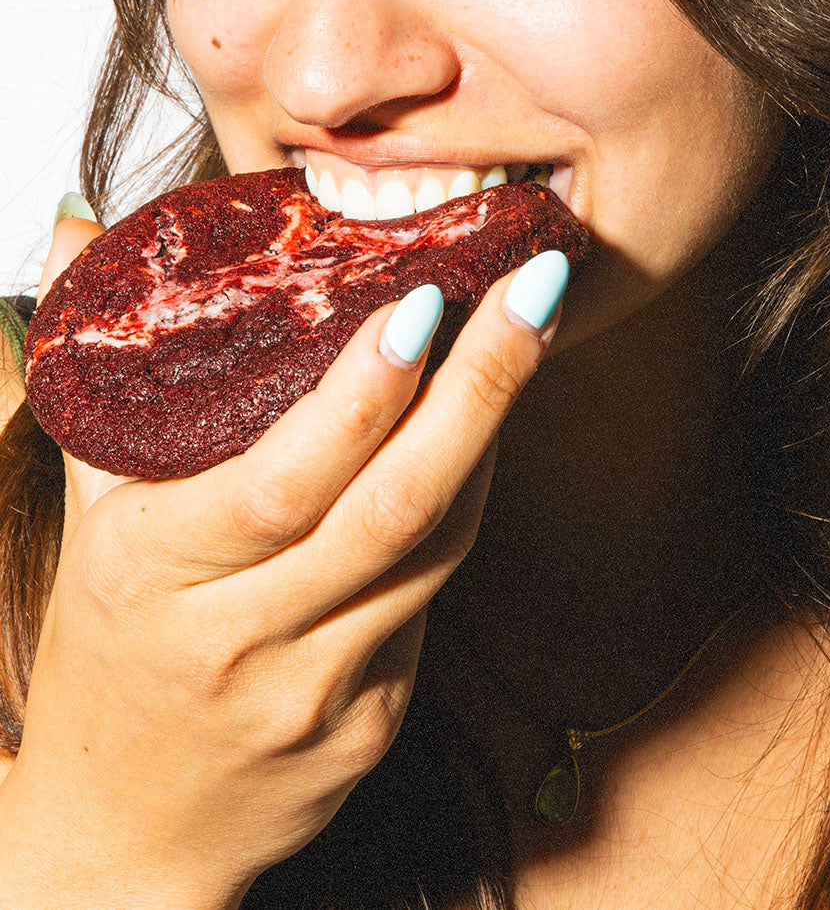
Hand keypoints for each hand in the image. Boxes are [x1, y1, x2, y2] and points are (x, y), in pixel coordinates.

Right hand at [0, 211, 565, 907]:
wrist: (128, 824)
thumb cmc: (109, 644)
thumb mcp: (87, 509)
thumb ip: (95, 366)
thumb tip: (81, 217)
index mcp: (156, 572)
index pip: (285, 480)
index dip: (365, 393)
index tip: (426, 302)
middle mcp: (243, 638)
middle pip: (393, 508)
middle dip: (482, 387)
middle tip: (537, 289)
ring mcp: (318, 691)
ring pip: (438, 549)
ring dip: (491, 437)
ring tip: (525, 337)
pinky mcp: (375, 723)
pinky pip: (440, 596)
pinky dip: (469, 506)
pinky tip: (486, 438)